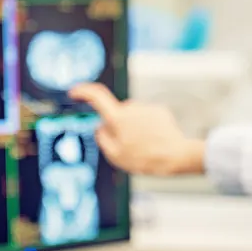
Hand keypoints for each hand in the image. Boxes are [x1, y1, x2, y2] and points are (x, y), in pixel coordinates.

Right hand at [69, 83, 205, 175]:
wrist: (176, 156)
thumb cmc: (145, 159)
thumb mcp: (116, 156)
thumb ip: (103, 139)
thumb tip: (100, 127)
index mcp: (118, 118)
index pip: (96, 96)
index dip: (82, 91)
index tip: (74, 92)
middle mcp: (131, 107)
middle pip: (116, 113)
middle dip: (117, 126)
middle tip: (127, 147)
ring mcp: (146, 107)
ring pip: (132, 117)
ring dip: (134, 128)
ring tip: (145, 147)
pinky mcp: (159, 110)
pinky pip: (146, 117)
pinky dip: (146, 128)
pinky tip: (155, 141)